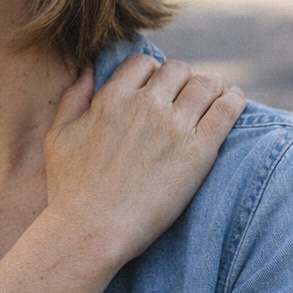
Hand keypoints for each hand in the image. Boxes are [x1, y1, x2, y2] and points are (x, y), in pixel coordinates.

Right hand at [43, 55, 245, 266]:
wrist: (92, 229)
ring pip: (206, 84)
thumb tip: (89, 70)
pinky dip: (234, 99)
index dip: (151, 72)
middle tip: (185, 96)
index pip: (142, 63)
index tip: (156, 87)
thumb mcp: (58, 135)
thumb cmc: (70, 188)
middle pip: (177, 70)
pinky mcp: (198, 151)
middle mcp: (145, 105)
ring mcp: (173, 126)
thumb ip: (74, 97)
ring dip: (210, 86)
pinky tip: (234, 101)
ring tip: (215, 96)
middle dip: (181, 79)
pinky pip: (226, 109)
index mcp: (112, 98)